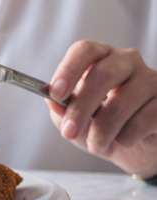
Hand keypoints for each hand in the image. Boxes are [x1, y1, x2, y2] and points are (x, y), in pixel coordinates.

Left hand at [46, 40, 156, 177]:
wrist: (136, 148)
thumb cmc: (100, 125)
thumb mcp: (74, 119)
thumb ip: (62, 109)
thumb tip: (52, 102)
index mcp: (100, 57)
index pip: (84, 50)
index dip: (68, 70)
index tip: (55, 94)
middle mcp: (127, 61)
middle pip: (103, 74)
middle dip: (81, 107)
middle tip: (69, 132)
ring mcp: (152, 79)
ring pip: (123, 101)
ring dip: (103, 130)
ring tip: (95, 145)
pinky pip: (146, 118)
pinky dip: (127, 135)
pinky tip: (123, 140)